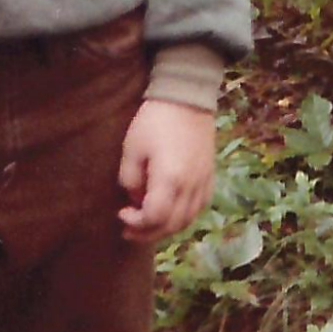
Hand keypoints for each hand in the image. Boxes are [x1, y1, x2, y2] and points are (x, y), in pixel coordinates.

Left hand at [118, 99, 216, 242]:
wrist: (187, 98)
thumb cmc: (154, 121)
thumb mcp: (132, 149)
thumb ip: (130, 180)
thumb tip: (136, 199)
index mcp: (170, 179)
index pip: (154, 218)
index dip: (136, 223)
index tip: (122, 213)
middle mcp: (191, 186)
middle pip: (172, 225)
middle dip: (148, 233)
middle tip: (129, 230)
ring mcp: (203, 181)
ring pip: (188, 220)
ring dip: (166, 229)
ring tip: (149, 226)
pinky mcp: (210, 175)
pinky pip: (200, 207)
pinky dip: (184, 218)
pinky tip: (172, 213)